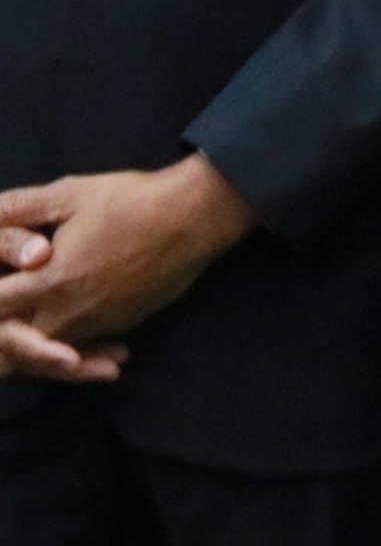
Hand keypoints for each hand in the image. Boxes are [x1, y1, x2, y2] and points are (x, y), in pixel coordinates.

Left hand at [0, 153, 255, 382]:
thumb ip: (18, 207)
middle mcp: (70, 310)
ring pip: (53, 350)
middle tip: (9, 329)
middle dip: (9, 338)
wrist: (196, 217)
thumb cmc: (131, 201)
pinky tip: (75, 335)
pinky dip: (74, 347)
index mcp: (49, 280)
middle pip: (19, 344)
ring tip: (37, 336)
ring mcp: (100, 321)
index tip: (0, 290)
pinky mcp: (125, 323)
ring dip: (39, 346)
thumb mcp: (69, 194)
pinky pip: (86, 345)